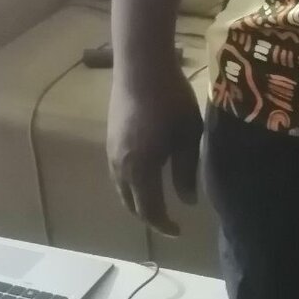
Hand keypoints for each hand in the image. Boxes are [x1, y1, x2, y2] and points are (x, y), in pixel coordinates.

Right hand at [107, 57, 203, 237]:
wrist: (141, 66)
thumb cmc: (171, 99)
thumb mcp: (187, 135)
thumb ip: (187, 171)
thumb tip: (188, 201)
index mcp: (140, 170)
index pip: (149, 210)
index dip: (163, 225)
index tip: (179, 232)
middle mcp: (120, 167)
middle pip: (131, 204)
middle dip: (149, 216)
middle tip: (167, 220)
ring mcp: (111, 152)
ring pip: (121, 189)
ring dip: (138, 200)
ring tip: (157, 200)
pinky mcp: (110, 138)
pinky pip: (118, 173)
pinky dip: (131, 184)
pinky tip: (145, 175)